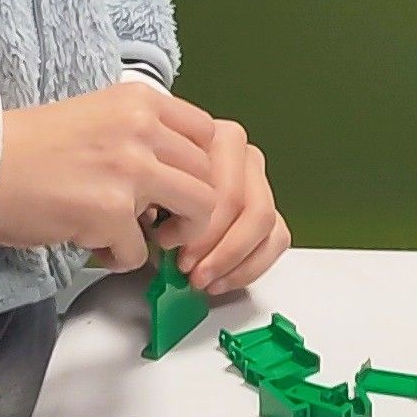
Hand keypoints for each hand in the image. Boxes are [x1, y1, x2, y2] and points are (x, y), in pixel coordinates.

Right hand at [0, 80, 219, 267]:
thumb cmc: (29, 145)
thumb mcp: (97, 117)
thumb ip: (141, 138)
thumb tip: (174, 181)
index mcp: (141, 102)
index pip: (210, 135)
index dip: (201, 170)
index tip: (178, 189)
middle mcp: (143, 130)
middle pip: (210, 177)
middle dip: (193, 209)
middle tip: (161, 224)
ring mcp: (131, 170)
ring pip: (198, 212)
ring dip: (173, 235)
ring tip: (138, 237)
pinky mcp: (111, 212)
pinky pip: (142, 251)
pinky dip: (119, 258)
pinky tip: (91, 244)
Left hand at [152, 115, 289, 296]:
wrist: (150, 179)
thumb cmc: (145, 182)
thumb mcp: (139, 186)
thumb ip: (149, 203)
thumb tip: (159, 234)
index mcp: (213, 137)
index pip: (221, 189)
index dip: (196, 226)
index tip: (167, 245)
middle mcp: (243, 153)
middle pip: (247, 206)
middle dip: (217, 246)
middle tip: (187, 268)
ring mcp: (259, 181)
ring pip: (265, 222)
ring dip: (232, 260)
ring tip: (202, 278)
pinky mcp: (271, 209)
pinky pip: (277, 239)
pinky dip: (249, 268)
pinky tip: (221, 280)